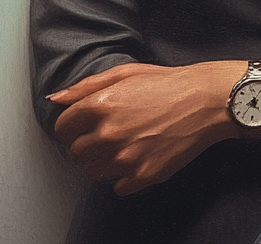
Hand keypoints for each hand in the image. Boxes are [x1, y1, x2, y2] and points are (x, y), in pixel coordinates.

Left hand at [49, 60, 260, 195]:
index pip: (62, 128)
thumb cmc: (166, 83)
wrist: (204, 101)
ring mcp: (127, 157)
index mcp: (102, 104)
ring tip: (118, 147)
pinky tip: (135, 158)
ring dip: (99, 163)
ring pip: (91, 173)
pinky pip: (117, 187)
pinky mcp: (144, 175)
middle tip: (100, 136)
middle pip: (74, 153)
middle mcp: (110, 133)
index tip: (80, 126)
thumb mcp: (124, 73)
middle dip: (83, 145)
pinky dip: (122, 177)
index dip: (69, 127)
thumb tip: (55, 98)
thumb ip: (85, 86)